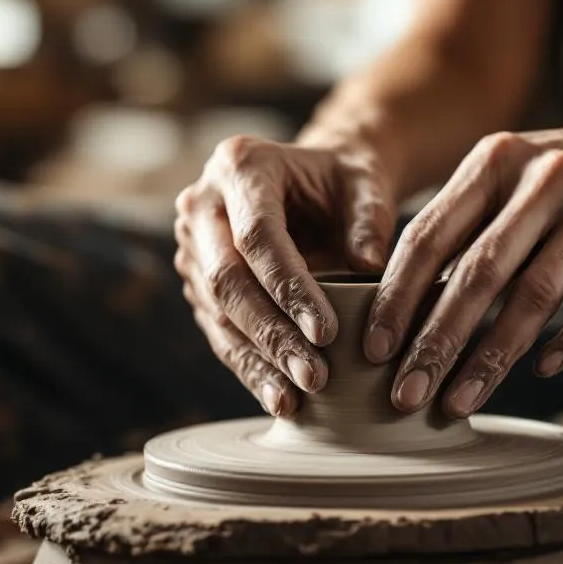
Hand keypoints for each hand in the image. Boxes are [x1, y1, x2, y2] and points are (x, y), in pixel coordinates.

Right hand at [176, 135, 395, 416]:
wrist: (314, 183)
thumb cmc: (343, 182)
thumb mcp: (366, 183)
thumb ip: (370, 217)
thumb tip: (369, 265)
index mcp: (241, 165)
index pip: (257, 236)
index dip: (289, 288)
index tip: (328, 333)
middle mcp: (201, 203)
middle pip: (227, 279)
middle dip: (271, 334)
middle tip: (314, 376)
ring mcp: (192, 246)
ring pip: (218, 313)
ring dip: (258, 359)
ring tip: (297, 397)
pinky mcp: (198, 284)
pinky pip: (219, 331)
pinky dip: (251, 367)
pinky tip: (280, 398)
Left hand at [364, 92, 562, 416]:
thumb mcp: (521, 179)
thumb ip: (471, 227)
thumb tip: (406, 305)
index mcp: (496, 160)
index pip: (430, 235)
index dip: (397, 296)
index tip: (372, 350)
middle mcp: (543, 174)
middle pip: (477, 271)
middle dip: (435, 341)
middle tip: (404, 394)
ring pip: (535, 292)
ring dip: (492, 356)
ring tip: (459, 403)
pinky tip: (543, 369)